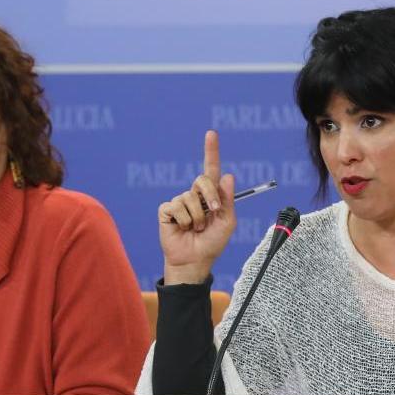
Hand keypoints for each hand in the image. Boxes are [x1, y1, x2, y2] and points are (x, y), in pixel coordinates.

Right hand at [158, 130, 235, 284]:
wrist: (194, 260)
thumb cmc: (212, 243)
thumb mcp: (227, 223)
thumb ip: (228, 200)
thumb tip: (228, 176)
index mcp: (210, 195)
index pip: (211, 169)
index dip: (211, 151)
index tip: (211, 133)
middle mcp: (194, 195)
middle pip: (202, 180)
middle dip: (210, 195)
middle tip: (213, 211)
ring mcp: (179, 202)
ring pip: (190, 199)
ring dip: (197, 217)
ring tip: (196, 228)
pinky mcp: (167, 210)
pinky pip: (176, 208)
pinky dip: (183, 221)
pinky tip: (182, 229)